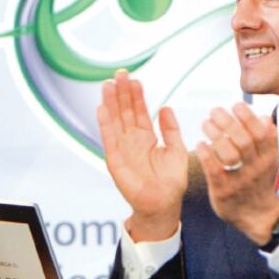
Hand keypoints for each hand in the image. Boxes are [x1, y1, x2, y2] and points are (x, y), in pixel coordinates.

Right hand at [97, 69, 187, 241]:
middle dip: (122, 93)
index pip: (139, 111)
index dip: (136, 96)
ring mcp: (122, 149)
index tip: (134, 79)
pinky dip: (105, 124)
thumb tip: (165, 107)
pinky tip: (101, 108)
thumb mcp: (176, 149)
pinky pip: (109, 139)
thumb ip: (171, 129)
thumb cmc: (171, 181)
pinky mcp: (115, 160)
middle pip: (124, 112)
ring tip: (107, 84)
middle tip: (119, 73)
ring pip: (115, 121)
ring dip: (110, 103)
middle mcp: (132, 141)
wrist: (164, 204)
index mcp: (146, 138)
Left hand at [194, 102, 278, 243]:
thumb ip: (267, 140)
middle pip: (243, 139)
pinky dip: (206, 155)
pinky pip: (215, 170)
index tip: (236, 105)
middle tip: (214, 111)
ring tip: (205, 123)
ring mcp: (240, 180)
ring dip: (216, 135)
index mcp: (268, 157)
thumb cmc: (260, 185)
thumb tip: (264, 117)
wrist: (261, 218)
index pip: (261, 132)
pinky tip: (200, 144)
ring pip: (229, 153)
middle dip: (228, 121)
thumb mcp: (270, 162)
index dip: (248, 117)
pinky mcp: (224, 191)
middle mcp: (256, 167)